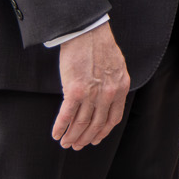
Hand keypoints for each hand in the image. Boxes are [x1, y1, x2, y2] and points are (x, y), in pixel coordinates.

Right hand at [53, 22, 129, 149]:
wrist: (87, 31)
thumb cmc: (100, 45)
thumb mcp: (117, 67)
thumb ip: (114, 85)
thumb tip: (107, 99)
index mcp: (121, 88)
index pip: (113, 119)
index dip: (103, 132)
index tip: (95, 139)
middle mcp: (108, 94)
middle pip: (96, 125)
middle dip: (85, 139)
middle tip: (77, 146)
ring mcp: (92, 93)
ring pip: (81, 124)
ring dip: (72, 136)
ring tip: (65, 143)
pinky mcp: (74, 90)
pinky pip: (67, 115)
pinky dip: (61, 127)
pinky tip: (56, 134)